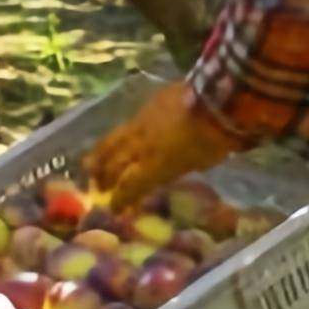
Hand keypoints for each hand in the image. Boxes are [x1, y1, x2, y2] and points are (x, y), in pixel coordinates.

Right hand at [87, 78, 244, 209]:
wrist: (216, 100)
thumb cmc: (213, 140)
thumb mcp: (197, 164)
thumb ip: (176, 168)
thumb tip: (169, 169)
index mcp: (155, 165)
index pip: (130, 186)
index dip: (120, 199)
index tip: (113, 208)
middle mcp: (141, 146)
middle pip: (114, 162)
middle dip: (104, 176)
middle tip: (96, 186)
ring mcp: (141, 122)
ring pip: (114, 140)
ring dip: (102, 154)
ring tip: (92, 163)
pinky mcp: (147, 105)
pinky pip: (130, 124)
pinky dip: (123, 135)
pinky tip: (124, 137)